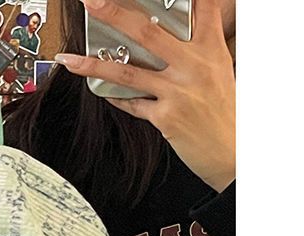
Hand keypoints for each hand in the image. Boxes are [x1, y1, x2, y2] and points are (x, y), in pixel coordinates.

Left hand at [55, 0, 234, 191]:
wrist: (235, 152)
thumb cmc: (226, 111)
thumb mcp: (221, 71)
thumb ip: (196, 51)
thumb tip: (168, 39)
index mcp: (211, 49)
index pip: (200, 7)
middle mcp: (194, 66)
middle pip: (148, 31)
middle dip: (115, 13)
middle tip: (91, 0)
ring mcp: (177, 92)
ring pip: (127, 71)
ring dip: (92, 64)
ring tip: (68, 59)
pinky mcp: (166, 117)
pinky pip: (132, 103)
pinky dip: (116, 97)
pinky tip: (102, 90)